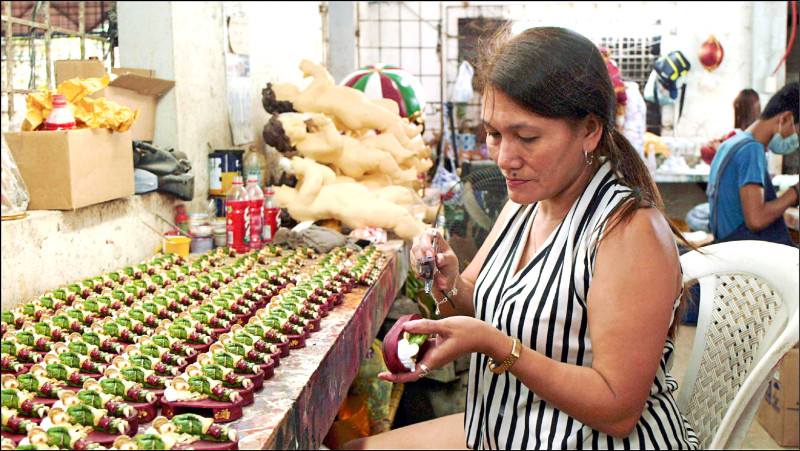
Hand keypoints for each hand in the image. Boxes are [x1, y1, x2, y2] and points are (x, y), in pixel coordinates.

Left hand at [378, 316, 492, 382]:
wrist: (484, 336)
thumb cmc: (468, 332)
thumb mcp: (445, 326)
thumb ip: (424, 326)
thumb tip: (405, 327)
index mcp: (434, 360)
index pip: (411, 375)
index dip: (395, 377)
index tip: (381, 374)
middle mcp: (433, 360)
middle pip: (410, 367)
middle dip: (396, 361)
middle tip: (385, 349)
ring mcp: (436, 355)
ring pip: (416, 356)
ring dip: (405, 350)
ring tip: (395, 338)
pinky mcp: (439, 348)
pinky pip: (422, 348)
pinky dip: (414, 342)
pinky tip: (410, 331)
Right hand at [410, 229, 459, 292]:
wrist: (445, 274)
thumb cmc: (449, 262)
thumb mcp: (451, 259)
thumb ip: (445, 258)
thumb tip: (439, 259)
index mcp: (432, 235)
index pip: (426, 235)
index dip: (426, 245)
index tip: (431, 255)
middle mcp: (421, 241)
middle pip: (417, 249)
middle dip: (425, 262)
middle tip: (434, 272)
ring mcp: (415, 251)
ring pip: (416, 261)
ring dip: (427, 273)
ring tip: (440, 280)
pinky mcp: (413, 262)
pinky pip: (416, 270)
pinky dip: (425, 277)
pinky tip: (432, 280)